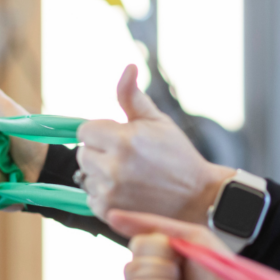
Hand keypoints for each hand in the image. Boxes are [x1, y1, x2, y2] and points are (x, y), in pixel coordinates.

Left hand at [75, 65, 233, 222]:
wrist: (197, 197)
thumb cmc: (178, 156)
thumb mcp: (158, 121)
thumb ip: (132, 96)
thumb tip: (127, 68)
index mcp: (124, 140)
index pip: (85, 130)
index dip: (101, 132)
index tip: (120, 138)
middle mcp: (113, 167)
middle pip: (82, 152)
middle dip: (100, 151)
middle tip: (128, 157)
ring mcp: (110, 192)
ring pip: (85, 175)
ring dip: (100, 174)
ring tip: (130, 176)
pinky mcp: (109, 212)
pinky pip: (90, 197)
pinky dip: (103, 194)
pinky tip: (127, 191)